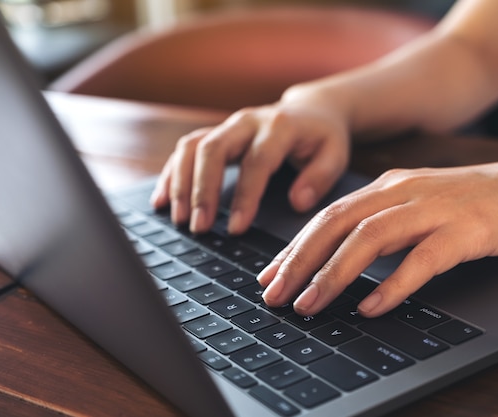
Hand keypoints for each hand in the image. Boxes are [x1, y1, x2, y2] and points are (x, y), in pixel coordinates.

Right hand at [150, 97, 349, 233]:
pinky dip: (172, 175)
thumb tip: (297, 202)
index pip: (257, 161)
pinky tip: (162, 201)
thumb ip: (320, 177)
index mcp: (280, 127)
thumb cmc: (322, 138)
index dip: (245, 195)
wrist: (310, 110)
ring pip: (193, 146)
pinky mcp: (216, 132)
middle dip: (202, 190)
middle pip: (214, 149)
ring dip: (181, 183)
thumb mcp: (335, 154)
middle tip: (197, 227)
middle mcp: (248, 121)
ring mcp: (228, 124)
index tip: (236, 228)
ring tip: (178, 219)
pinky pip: (185, 149)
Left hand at [257, 155, 497, 317]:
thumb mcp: (417, 206)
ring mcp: (434, 208)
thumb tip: (341, 261)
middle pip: (336, 224)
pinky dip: (392, 284)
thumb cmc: (474, 204)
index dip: (294, 247)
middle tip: (274, 295)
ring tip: (309, 305)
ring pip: (369, 239)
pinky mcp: (467, 229)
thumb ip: (381, 226)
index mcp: (387, 187)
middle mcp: (402, 192)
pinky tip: (371, 306)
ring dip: (333, 274)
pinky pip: (422, 258)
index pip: (327, 216)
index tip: (270, 276)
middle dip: (299, 262)